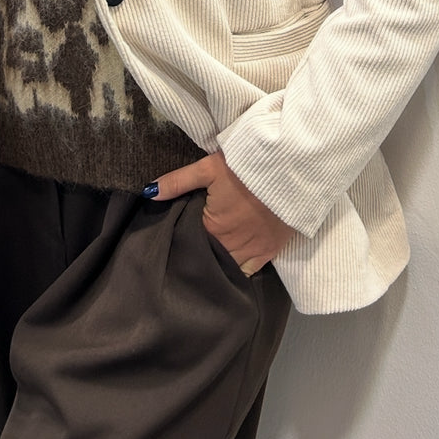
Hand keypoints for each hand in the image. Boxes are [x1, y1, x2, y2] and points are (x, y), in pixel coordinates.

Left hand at [147, 151, 294, 275]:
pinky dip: (237, 271)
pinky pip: (248, 271)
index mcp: (212, 226)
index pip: (189, 243)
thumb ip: (178, 181)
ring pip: (226, 268)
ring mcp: (251, 251)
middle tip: (189, 253)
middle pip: (207, 259)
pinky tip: (229, 268)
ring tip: (207, 261)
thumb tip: (148, 193)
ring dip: (216, 265)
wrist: (290, 169)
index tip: (176, 240)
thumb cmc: (247, 166)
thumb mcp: (209, 168)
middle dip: (198, 257)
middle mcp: (230, 245)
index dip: (182, 242)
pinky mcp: (269, 251)